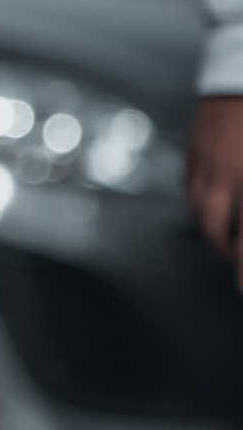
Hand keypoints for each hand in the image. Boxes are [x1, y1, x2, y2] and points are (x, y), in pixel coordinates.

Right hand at [189, 92, 242, 272]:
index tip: (242, 285)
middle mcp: (224, 172)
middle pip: (217, 228)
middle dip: (228, 252)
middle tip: (238, 264)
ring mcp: (206, 158)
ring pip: (200, 208)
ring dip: (214, 229)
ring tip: (226, 238)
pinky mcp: (197, 144)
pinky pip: (192, 184)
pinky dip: (202, 201)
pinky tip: (212, 202)